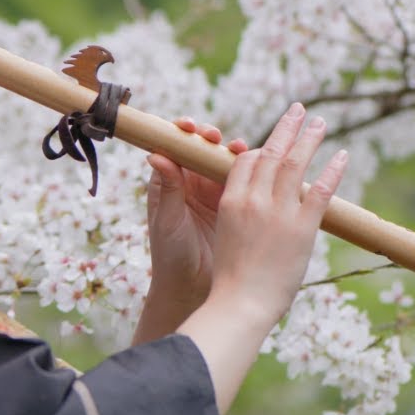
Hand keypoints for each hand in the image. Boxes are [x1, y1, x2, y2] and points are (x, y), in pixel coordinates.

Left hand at [145, 117, 248, 307]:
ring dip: (232, 152)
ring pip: (224, 163)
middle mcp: (191, 183)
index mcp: (170, 182)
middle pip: (202, 150)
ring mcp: (214, 193)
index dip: (183, 133)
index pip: (176, 149)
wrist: (191, 287)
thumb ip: (168, 188)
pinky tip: (259, 165)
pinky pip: (244, 182)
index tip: (190, 127)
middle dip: (210, 139)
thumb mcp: (168, 220)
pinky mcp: (234, 205)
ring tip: (239, 148)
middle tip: (216, 137)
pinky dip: (251, 171)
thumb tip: (155, 154)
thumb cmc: (170, 254)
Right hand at [208, 102, 347, 324]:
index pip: (246, 161)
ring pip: (296, 163)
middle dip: (287, 128)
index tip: (274, 143)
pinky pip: (320, 190)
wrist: (241, 303)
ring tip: (320, 122)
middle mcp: (254, 199)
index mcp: (231, 201)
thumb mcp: (225, 237)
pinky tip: (342, 155)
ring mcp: (279, 211)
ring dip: (310, 138)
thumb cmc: (231, 279)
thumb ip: (239, 216)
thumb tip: (253, 210)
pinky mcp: (302, 227)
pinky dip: (332, 170)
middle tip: (298, 109)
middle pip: (272, 152)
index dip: (261, 149)